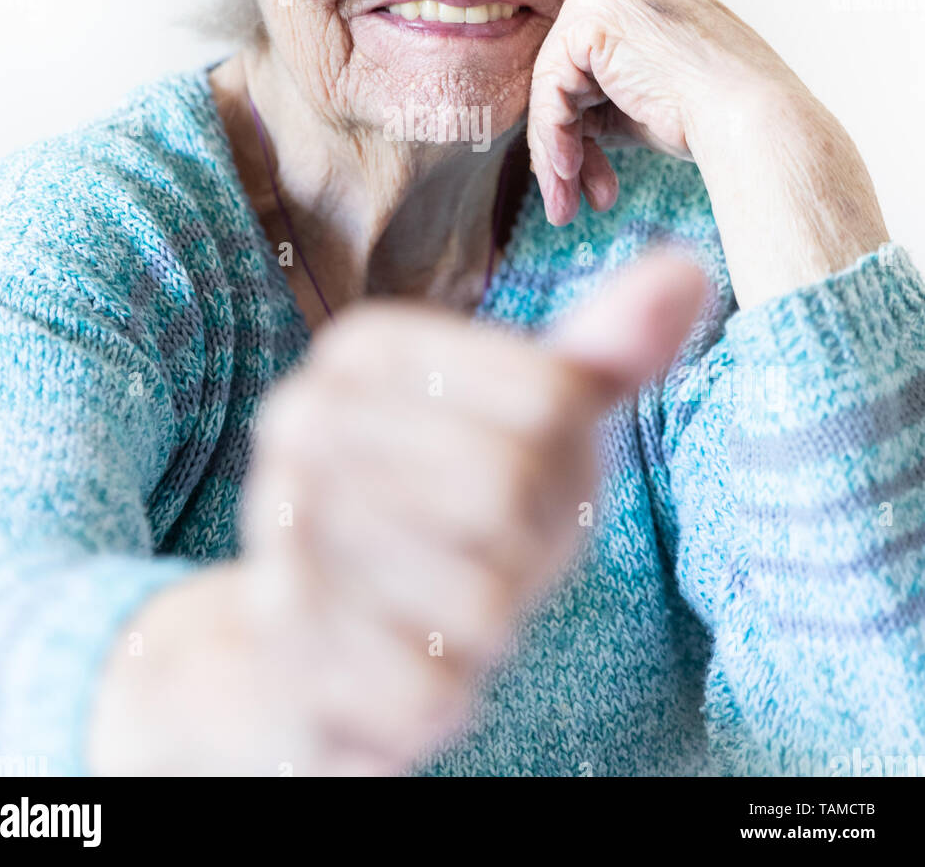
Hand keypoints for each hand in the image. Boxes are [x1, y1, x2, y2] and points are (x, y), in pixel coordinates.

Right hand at [231, 246, 708, 775]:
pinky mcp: (281, 642)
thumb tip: (690, 270)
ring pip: (476, 602)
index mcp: (367, 347)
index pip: (554, 398)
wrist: (294, 637)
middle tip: (475, 559)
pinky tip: (389, 668)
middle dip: (523, 553)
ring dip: (480, 632)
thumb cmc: (433, 516)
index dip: (565, 467)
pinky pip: (431, 693)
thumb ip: (600, 358)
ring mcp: (280, 526)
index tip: (511, 484)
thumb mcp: (518, 429)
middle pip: (509, 489)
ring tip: (426, 610)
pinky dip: (437, 700)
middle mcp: (305, 416)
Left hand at [527, 0, 801, 224]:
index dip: (581, 119)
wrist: (756, 120)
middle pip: (567, 69)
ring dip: (556, 150)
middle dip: (566, 140)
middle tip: (570, 196)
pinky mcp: (589, 18)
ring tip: (567, 204)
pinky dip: (552, 137)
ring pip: (554, 83)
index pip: (588, 58)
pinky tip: (567, 175)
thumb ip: (602, 95)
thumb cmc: (718, 117)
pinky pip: (550, 88)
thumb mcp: (645, 99)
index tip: (579, 171)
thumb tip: (556, 126)